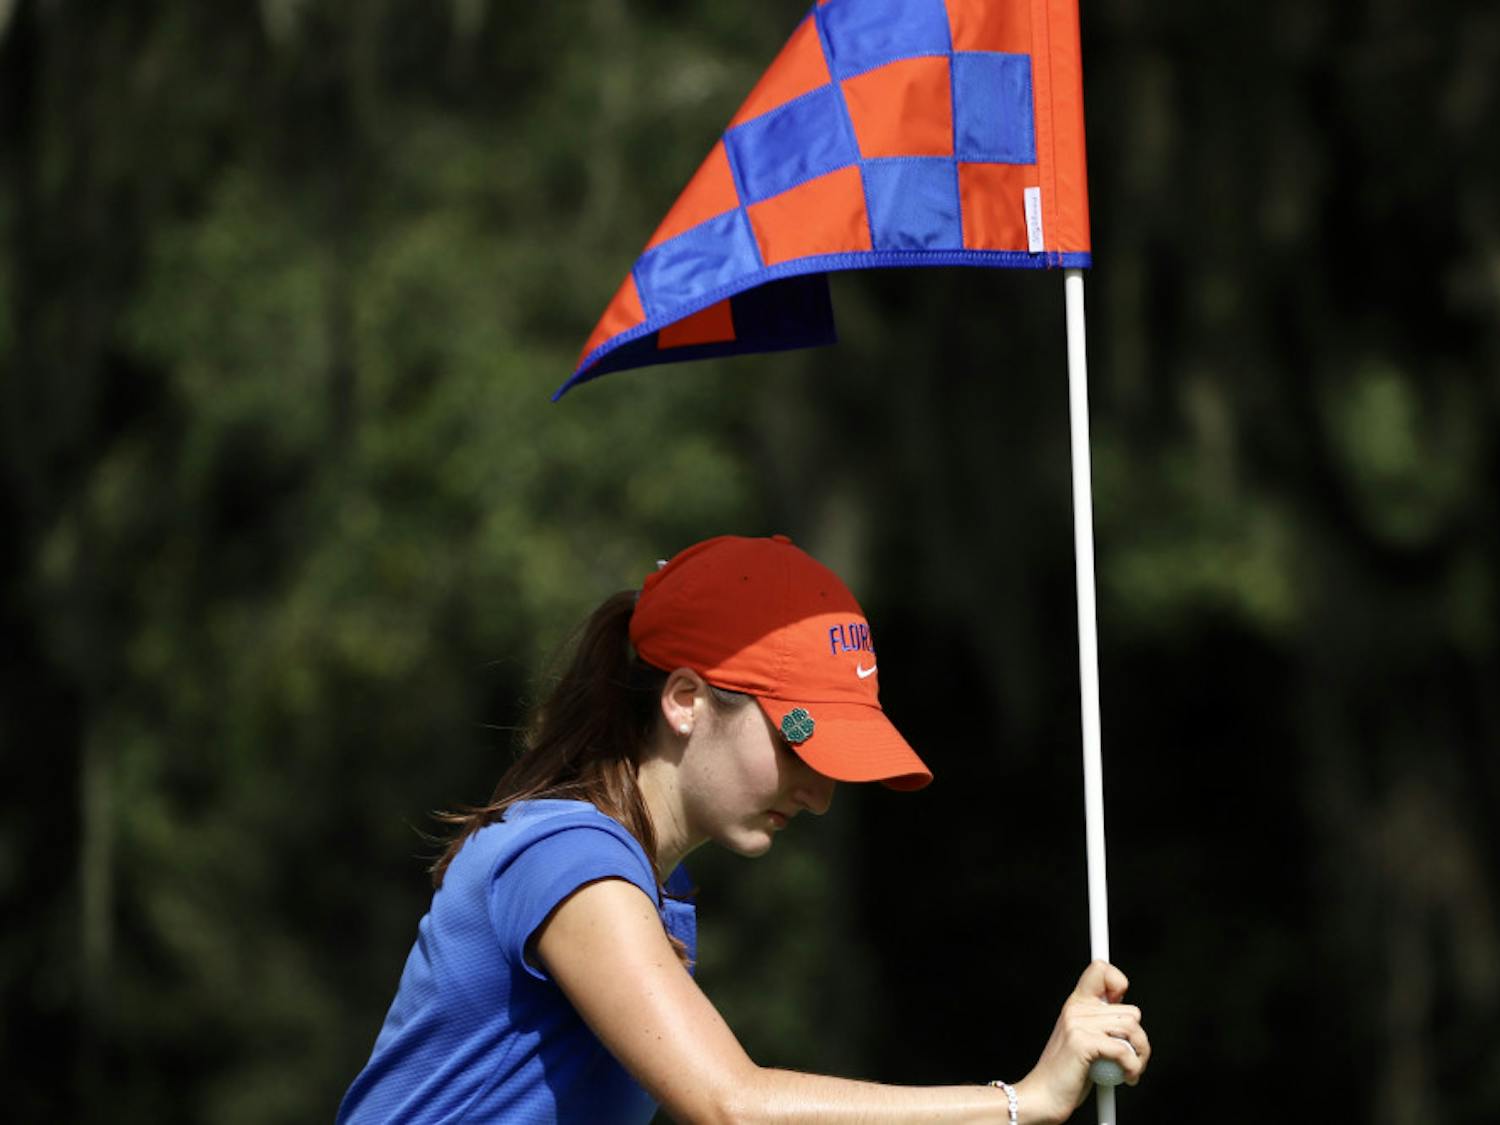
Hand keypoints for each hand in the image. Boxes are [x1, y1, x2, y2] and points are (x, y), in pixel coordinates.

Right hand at [1013, 961, 1149, 1122]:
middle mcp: (1076, 1009)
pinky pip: (1124, 1049)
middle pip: (1131, 1010)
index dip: (1119, 983)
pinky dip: (1132, 1067)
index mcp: (1076, 1004)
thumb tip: (1130, 1017)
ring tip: (1131, 1069)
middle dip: (1140, 1039)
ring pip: (1132, 1028)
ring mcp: (1077, 1024)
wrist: (1042, 1096)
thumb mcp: (1083, 1040)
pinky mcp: (1082, 1043)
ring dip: (1140, 1054)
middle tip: (1133, 1058)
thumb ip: (1101, 1024)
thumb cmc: (1066, 1074)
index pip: (1100, 969)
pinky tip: (1127, 1077)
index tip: (1122, 1010)